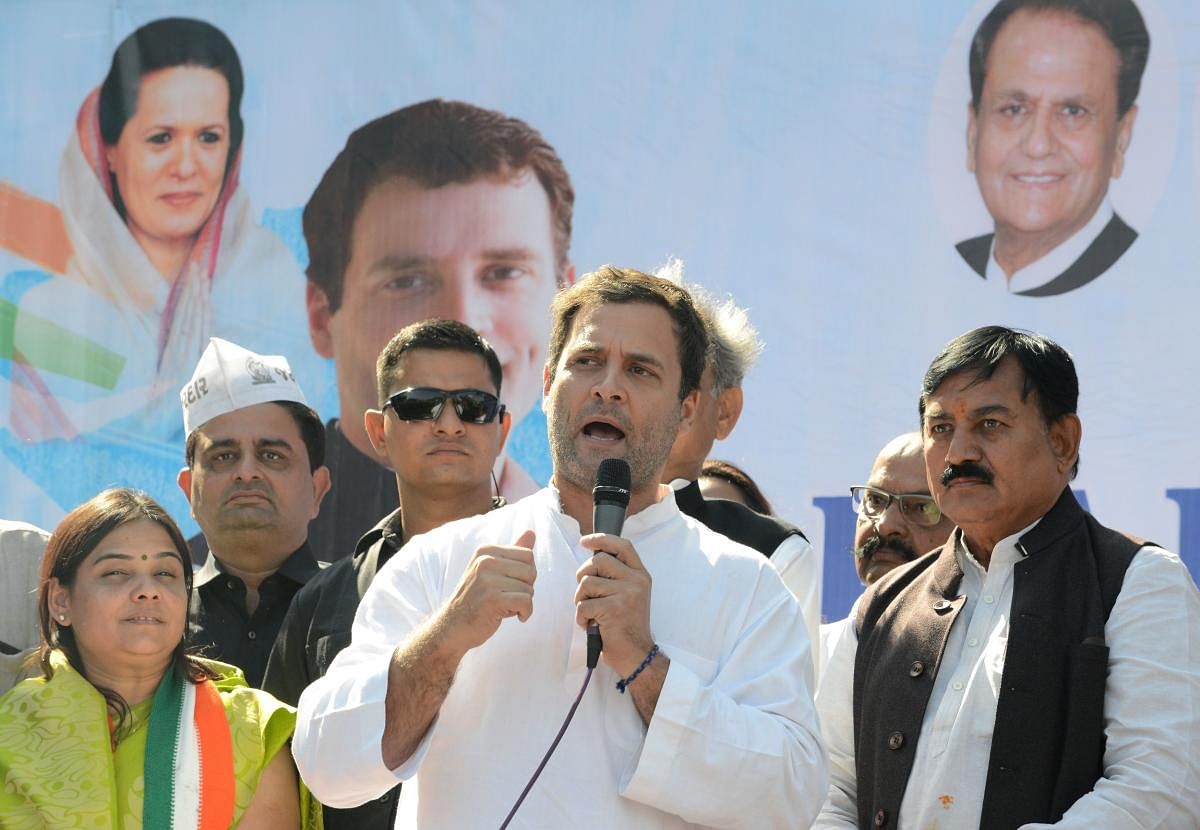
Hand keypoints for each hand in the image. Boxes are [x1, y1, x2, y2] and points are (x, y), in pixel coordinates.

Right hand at [443, 530, 536, 653]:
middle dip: (526, 588)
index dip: (526, 574)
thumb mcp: (491, 572)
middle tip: (508, 598)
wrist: (452, 627)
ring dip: (523, 603)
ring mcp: (487, 579)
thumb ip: (512, 552)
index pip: (527, 555)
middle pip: (531, 570)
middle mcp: (485, 561)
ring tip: (504, 607)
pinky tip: (515, 616)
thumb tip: (531, 531)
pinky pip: (526, 602)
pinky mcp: (492, 599)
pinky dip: (526, 613)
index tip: (510, 585)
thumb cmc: (476, 599)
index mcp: (486, 551)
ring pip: (529, 589)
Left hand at [575, 533, 653, 674]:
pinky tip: (591, 625)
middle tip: (586, 594)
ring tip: (591, 613)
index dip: (601, 539)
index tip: (584, 541)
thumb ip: (617, 576)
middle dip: (583, 576)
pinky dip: (581, 617)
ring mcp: (626, 594)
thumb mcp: (629, 595)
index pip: (622, 545)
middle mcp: (636, 581)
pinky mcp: (613, 609)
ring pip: (586, 582)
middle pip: (597, 561)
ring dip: (580, 599)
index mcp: (640, 575)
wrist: (636, 655)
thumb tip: (593, 556)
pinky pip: (583, 604)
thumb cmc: (626, 626)